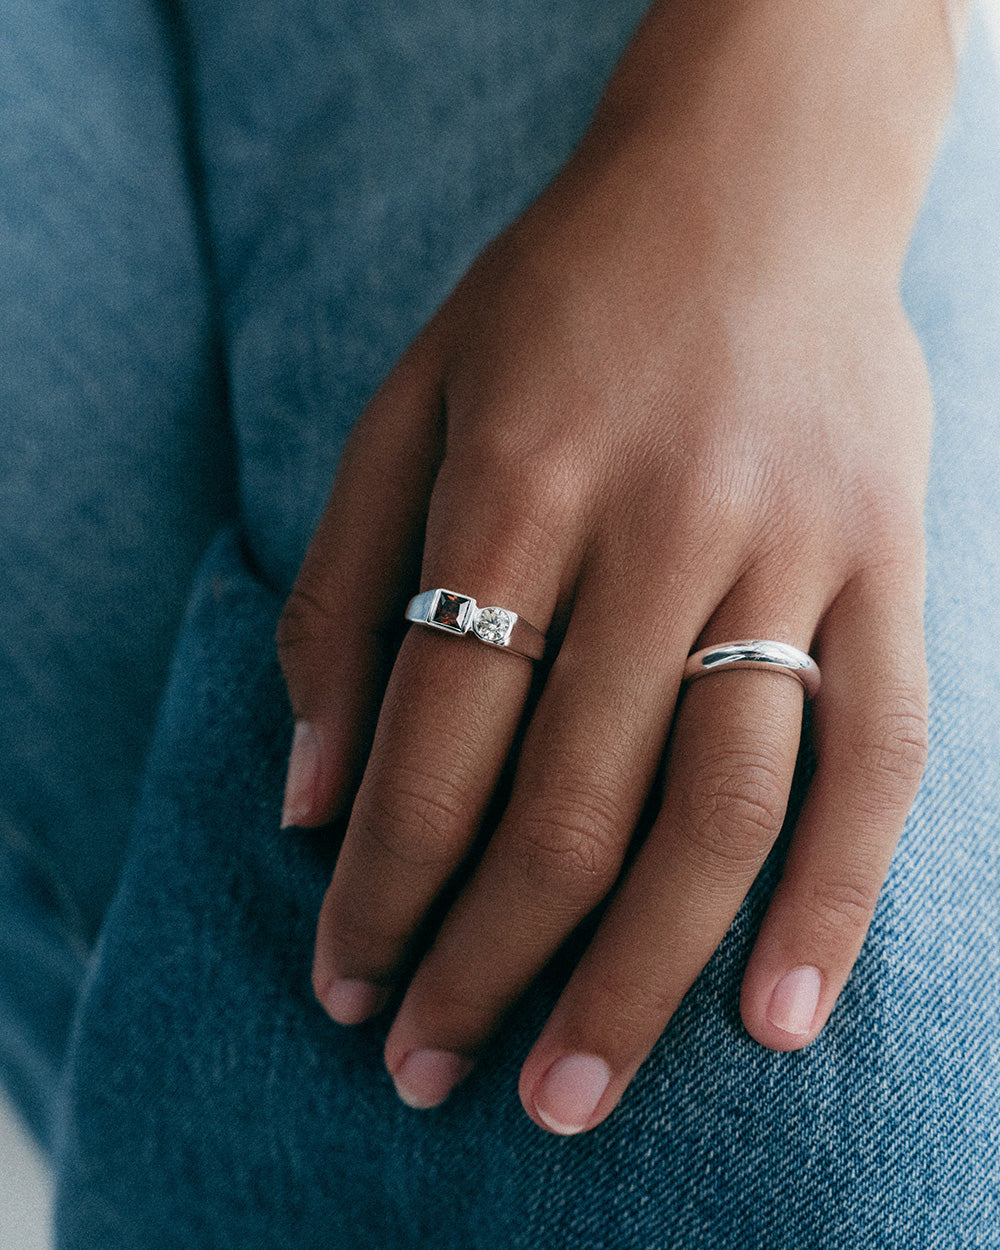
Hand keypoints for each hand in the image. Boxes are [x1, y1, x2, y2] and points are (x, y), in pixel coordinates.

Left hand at [277, 0, 948, 1133]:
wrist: (751, 182)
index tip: (346, 986)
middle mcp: (659, 528)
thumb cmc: (556, 302)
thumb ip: (341, 594)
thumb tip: (304, 799)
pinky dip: (834, 900)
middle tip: (430, 1079)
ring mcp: (792, 550)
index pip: (433, 742)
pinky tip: (778, 1024)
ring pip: (715, 810)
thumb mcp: (406, 406)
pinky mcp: (890, 561)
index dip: (379, 886)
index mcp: (517, 485)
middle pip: (565, 806)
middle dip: (483, 965)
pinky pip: (878, 756)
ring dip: (636, 974)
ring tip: (569, 1096)